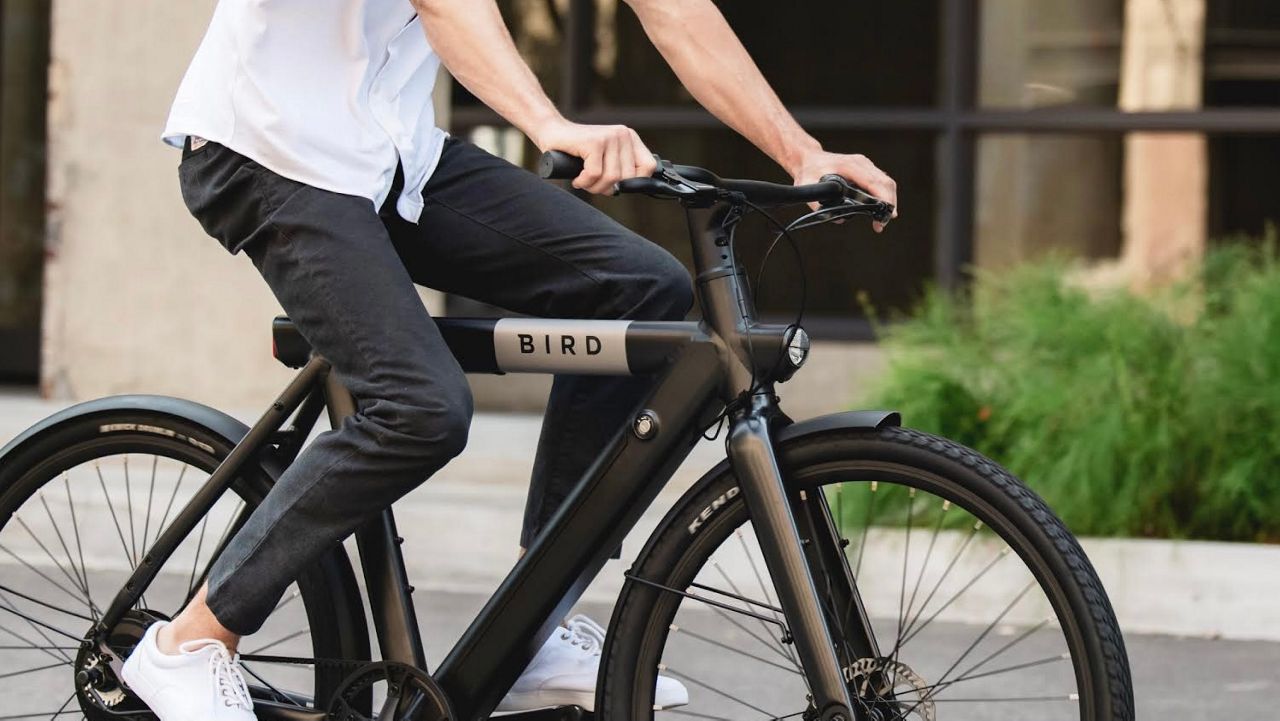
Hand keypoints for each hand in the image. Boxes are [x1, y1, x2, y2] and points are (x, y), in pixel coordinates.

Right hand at [534, 120, 657, 194]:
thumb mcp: (605, 159)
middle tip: (591, 184)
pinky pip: (595, 174)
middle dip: (608, 188)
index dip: (633, 183)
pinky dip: (584, 182)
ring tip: (583, 181)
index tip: (615, 185)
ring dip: (594, 187)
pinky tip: (577, 178)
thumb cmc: (576, 151)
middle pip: (627, 177)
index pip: (648, 167)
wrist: (551, 132)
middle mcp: (623, 135)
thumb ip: (620, 171)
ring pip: (612, 178)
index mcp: (629, 138)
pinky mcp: (594, 142)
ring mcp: (609, 137)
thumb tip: (627, 190)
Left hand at [791, 149, 898, 231]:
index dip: (884, 198)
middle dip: (889, 204)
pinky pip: (881, 181)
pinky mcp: (866, 169)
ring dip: (888, 200)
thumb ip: (818, 204)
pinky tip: (880, 209)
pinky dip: (884, 195)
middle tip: (882, 223)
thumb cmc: (809, 171)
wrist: (809, 159)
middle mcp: (861, 163)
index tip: (887, 214)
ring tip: (882, 220)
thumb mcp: (808, 187)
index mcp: (850, 166)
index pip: (874, 182)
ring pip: (886, 182)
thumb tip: (839, 218)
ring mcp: (865, 165)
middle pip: (885, 182)